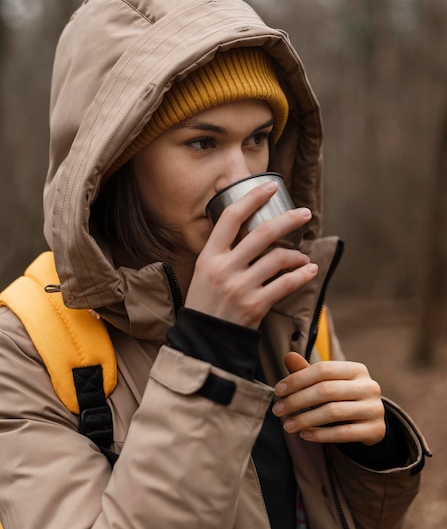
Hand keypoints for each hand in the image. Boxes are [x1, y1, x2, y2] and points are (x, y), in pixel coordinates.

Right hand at [185, 182, 317, 328]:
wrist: (202, 342)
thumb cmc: (205, 305)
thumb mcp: (204, 273)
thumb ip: (222, 253)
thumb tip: (248, 231)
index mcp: (209, 256)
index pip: (231, 217)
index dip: (253, 198)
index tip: (270, 186)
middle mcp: (224, 268)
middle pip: (262, 233)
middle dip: (288, 220)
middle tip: (304, 213)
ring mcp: (240, 287)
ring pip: (278, 258)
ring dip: (296, 255)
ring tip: (303, 257)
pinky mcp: (255, 306)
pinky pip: (286, 284)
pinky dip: (302, 276)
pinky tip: (310, 271)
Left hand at [272, 352, 384, 445]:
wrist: (371, 421)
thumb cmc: (343, 397)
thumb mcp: (327, 383)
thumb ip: (307, 372)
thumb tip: (288, 356)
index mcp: (356, 369)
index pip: (323, 369)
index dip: (298, 379)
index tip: (277, 390)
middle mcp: (369, 386)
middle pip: (326, 390)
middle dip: (297, 401)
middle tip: (277, 410)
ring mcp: (374, 408)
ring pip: (333, 412)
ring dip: (305, 419)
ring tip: (287, 425)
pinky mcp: (375, 430)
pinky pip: (343, 433)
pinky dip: (321, 434)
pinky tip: (305, 434)